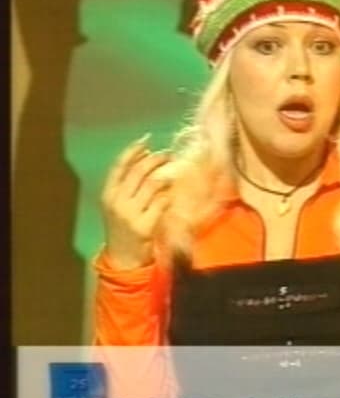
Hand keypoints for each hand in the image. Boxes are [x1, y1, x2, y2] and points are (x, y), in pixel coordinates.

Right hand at [101, 134, 172, 269]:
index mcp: (108, 194)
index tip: (146, 140)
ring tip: (173, 172)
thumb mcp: (118, 204)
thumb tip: (147, 157)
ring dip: (166, 175)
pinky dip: (169, 195)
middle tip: (168, 154)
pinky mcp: (145, 225)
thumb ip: (128, 184)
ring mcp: (130, 214)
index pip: (119, 166)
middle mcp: (117, 202)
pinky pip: (162, 202)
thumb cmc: (124, 226)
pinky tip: (173, 194)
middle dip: (155, 159)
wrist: (123, 257)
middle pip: (138, 172)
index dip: (133, 150)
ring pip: (152, 185)